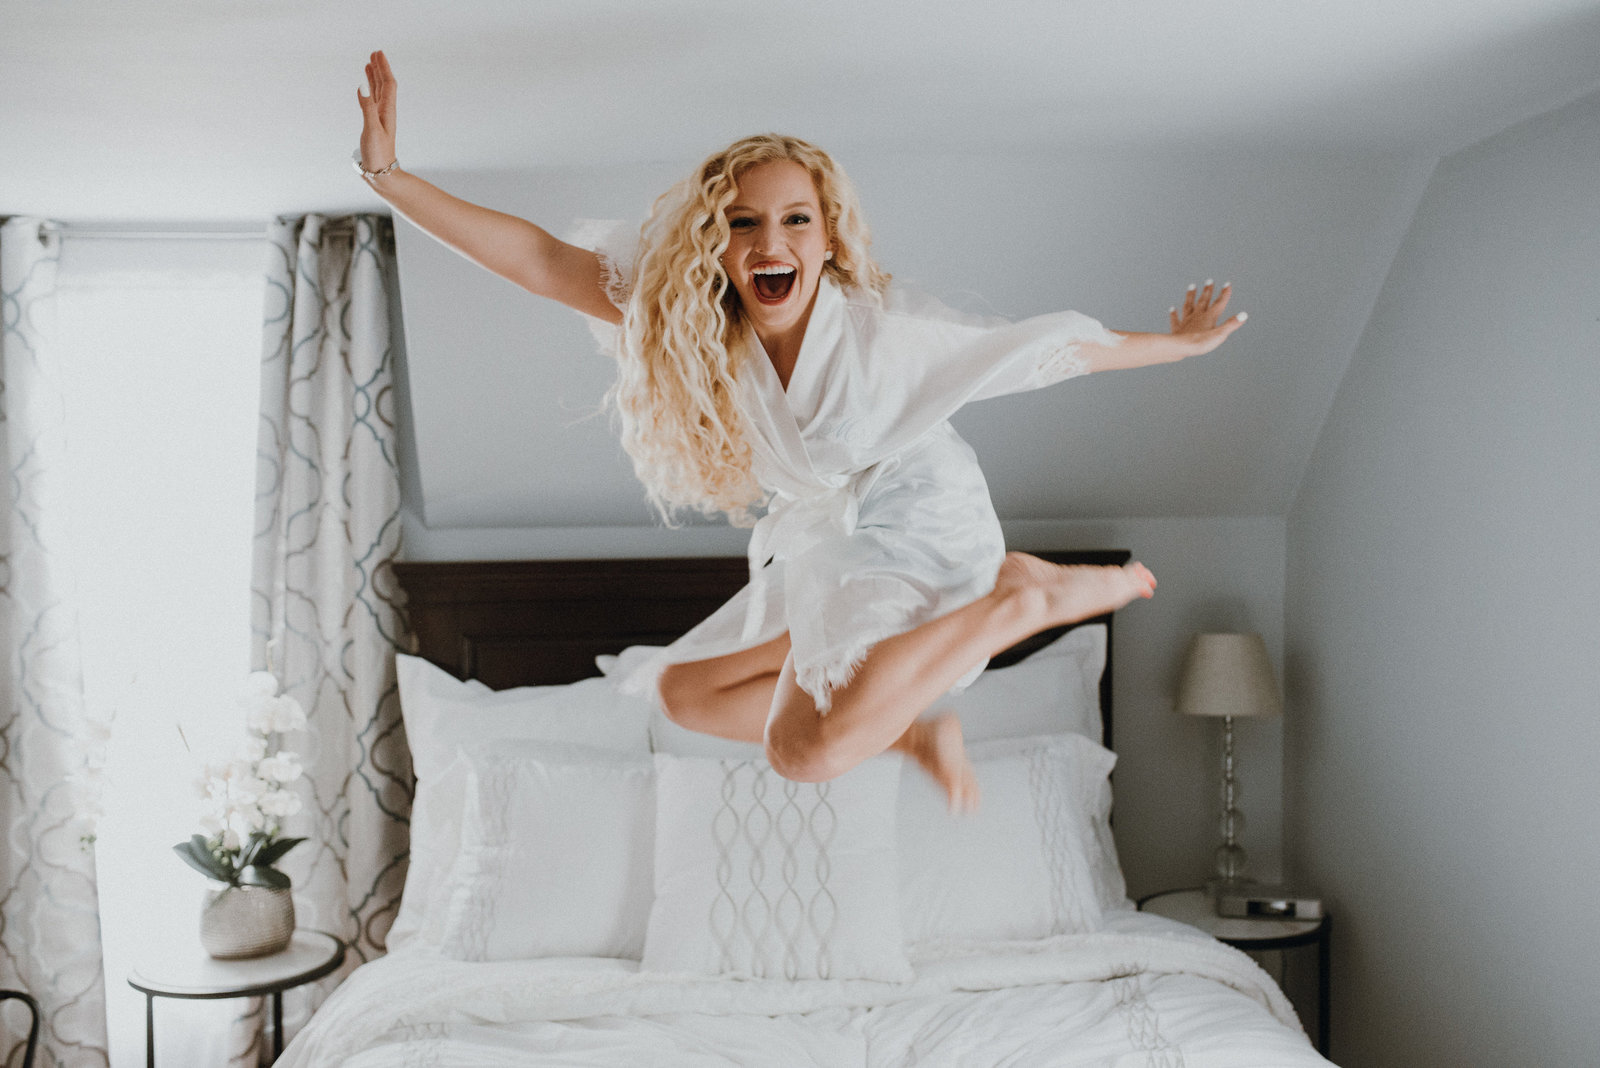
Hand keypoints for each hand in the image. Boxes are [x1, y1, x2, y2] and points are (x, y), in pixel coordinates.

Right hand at [356, 50, 397, 170]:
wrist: (381, 172)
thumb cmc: (377, 154)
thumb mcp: (371, 129)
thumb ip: (366, 108)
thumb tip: (362, 86)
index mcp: (387, 111)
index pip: (388, 84)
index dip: (384, 68)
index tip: (378, 54)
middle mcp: (385, 112)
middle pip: (384, 85)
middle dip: (380, 69)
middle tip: (374, 53)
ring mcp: (379, 118)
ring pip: (378, 92)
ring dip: (374, 78)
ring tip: (369, 64)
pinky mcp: (373, 124)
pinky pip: (371, 102)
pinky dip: (368, 91)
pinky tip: (364, 87)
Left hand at [1168, 280, 1245, 355]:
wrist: (1180, 348)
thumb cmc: (1200, 343)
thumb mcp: (1219, 334)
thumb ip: (1231, 324)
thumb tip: (1244, 315)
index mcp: (1209, 317)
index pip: (1219, 303)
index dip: (1224, 294)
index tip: (1227, 284)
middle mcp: (1197, 316)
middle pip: (1203, 301)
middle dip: (1207, 291)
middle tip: (1209, 281)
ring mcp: (1186, 322)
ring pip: (1189, 306)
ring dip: (1191, 296)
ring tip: (1192, 286)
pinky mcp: (1177, 329)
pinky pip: (1175, 319)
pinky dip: (1174, 314)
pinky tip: (1172, 309)